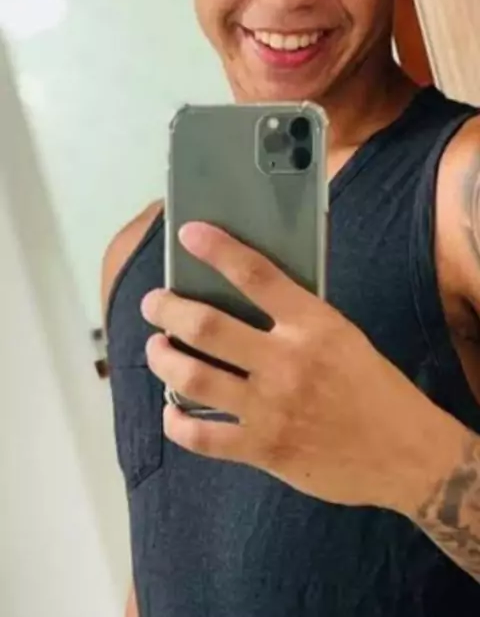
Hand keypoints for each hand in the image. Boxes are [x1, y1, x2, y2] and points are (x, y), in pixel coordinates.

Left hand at [142, 223, 460, 516]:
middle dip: (167, 309)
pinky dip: (177, 422)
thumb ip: (298, 317)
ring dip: (163, 359)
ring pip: (193, 377)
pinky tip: (171, 410)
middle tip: (153, 303)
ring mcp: (271, 408)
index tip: (188, 233)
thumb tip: (242, 295)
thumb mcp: (343, 336)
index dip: (217, 250)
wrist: (406, 454)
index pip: (256, 275)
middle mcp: (286, 362)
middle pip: (207, 326)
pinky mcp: (264, 449)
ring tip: (157, 348)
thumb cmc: (374, 387)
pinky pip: (202, 436)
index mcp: (313, 325)